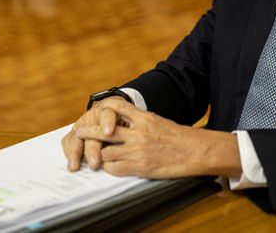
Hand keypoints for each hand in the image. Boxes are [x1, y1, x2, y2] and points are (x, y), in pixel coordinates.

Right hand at [61, 96, 127, 171]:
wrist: (114, 112)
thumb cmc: (125, 121)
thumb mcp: (130, 122)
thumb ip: (130, 132)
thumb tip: (133, 148)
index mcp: (111, 109)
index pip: (108, 114)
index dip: (107, 122)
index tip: (108, 133)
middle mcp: (95, 115)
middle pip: (91, 130)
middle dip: (92, 148)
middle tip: (94, 162)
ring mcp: (83, 123)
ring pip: (77, 136)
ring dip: (75, 152)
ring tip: (75, 166)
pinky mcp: (75, 131)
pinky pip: (68, 141)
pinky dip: (69, 152)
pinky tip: (71, 163)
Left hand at [72, 100, 241, 178]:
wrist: (196, 151)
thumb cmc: (181, 137)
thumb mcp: (160, 121)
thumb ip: (142, 121)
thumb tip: (127, 121)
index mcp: (145, 118)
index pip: (117, 107)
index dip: (102, 110)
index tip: (93, 112)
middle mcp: (139, 132)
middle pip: (104, 131)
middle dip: (88, 132)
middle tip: (78, 131)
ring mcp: (138, 150)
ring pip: (106, 152)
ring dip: (96, 154)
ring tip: (89, 154)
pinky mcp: (140, 166)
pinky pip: (115, 168)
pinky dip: (108, 168)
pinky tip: (107, 167)